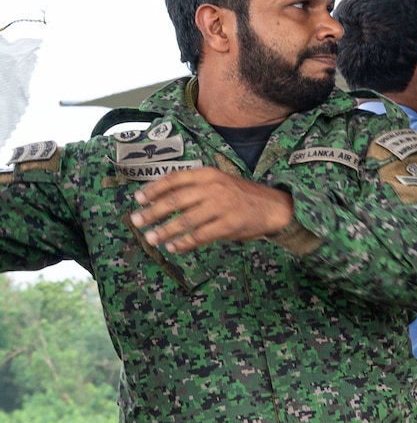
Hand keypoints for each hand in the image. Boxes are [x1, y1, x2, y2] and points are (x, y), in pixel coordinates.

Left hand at [130, 167, 295, 254]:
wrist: (274, 207)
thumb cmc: (241, 196)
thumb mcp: (219, 182)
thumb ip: (195, 187)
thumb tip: (159, 198)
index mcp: (209, 174)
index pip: (175, 179)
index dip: (154, 189)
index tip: (138, 199)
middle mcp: (214, 188)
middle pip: (175, 200)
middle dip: (152, 212)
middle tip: (136, 221)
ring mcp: (222, 206)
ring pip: (185, 220)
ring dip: (165, 230)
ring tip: (151, 238)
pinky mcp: (229, 225)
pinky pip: (200, 235)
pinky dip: (184, 243)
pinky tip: (173, 247)